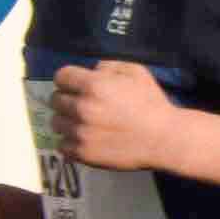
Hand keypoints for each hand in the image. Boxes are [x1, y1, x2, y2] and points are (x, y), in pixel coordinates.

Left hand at [49, 60, 185, 173]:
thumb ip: (109, 66)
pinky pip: (62, 145)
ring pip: (56, 123)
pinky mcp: (82, 153)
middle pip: (55, 100)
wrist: (164, 139)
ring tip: (84, 124)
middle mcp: (81, 108)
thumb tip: (92, 70)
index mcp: (93, 85)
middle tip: (83, 105)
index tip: (78, 85)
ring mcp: (80, 132)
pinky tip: (86, 139)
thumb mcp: (136, 72)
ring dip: (67, 121)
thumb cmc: (152, 103)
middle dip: (68, 99)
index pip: (61, 76)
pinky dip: (71, 142)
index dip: (70, 79)